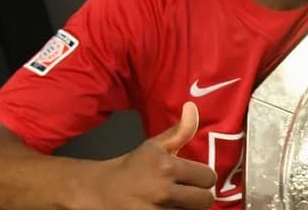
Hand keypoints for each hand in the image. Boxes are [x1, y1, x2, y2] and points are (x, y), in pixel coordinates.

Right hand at [82, 102, 215, 208]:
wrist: (99, 191)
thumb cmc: (130, 168)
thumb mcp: (154, 147)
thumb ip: (179, 131)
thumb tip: (193, 107)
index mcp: (166, 167)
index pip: (208, 177)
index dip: (204, 178)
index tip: (196, 178)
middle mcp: (162, 191)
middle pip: (205, 200)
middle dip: (200, 196)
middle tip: (189, 193)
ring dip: (186, 208)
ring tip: (176, 202)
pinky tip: (166, 208)